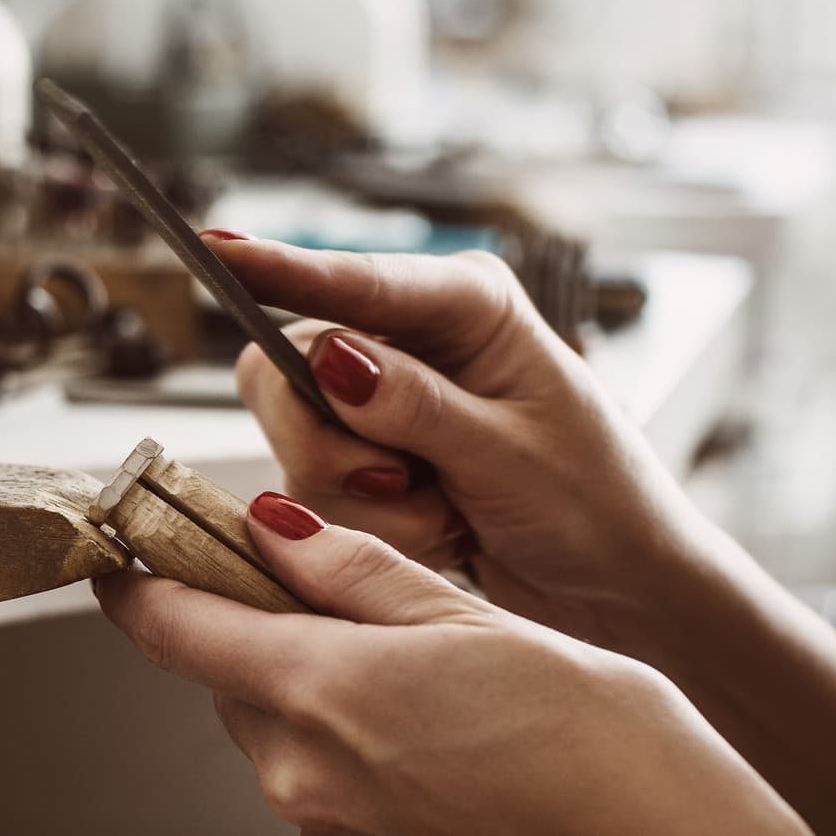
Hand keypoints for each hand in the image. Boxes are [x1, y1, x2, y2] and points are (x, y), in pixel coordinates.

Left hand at [94, 494, 826, 835]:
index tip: (126, 557)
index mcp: (320, 692)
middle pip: (236, 686)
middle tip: (368, 618)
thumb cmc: (610, 753)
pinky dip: (366, 776)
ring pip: (286, 747)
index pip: (174, 628)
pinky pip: (330, 809)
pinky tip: (454, 768)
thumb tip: (271, 528)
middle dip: (276, 643)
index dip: (141, 585)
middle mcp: (302, 779)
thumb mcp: (481, 621)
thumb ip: (359, 574)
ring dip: (329, 712)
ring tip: (445, 705)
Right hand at [208, 234, 711, 645]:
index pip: (349, 283)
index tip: (217, 248)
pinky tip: (436, 529)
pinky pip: (312, 492)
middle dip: (332, 444)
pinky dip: (369, 528)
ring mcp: (380, 401)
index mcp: (464, 305)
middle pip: (289, 368)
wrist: (617, 587)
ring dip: (363, 501)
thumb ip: (417, 406)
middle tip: (404, 484)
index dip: (277, 267)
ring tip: (446, 514)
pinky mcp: (365, 458)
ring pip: (295, 441)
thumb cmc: (596, 504)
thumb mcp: (511, 452)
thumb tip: (333, 357)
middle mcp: (410, 340)